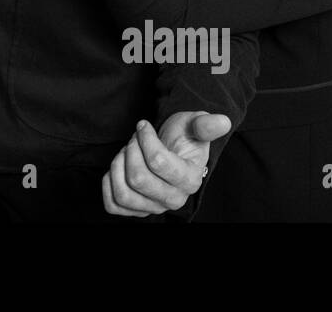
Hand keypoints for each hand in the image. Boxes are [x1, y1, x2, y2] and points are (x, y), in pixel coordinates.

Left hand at [102, 112, 231, 216]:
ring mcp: (153, 207)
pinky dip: (109, 183)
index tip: (143, 126)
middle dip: (131, 150)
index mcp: (190, 180)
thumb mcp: (195, 124)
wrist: (173, 150)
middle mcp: (173, 199)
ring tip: (126, 153)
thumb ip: (206, 124)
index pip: (157, 162)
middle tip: (135, 139)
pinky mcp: (135, 210)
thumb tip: (222, 121)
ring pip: (123, 192)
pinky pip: (112, 204)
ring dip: (118, 165)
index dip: (144, 138)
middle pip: (137, 178)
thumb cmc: (183, 136)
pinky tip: (118, 168)